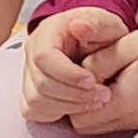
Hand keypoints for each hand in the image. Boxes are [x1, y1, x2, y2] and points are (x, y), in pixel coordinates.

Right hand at [20, 7, 128, 124]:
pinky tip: (79, 107)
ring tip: (96, 101)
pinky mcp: (31, 93)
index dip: (67, 74)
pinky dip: (57, 113)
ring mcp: (29, 74)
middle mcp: (32, 53)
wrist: (97, 46)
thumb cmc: (101, 35)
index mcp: (47, 32)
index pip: (44, 57)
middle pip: (41, 83)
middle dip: (74, 94)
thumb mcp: (108, 24)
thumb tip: (79, 26)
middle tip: (102, 95)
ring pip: (37, 100)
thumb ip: (98, 24)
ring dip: (69, 106)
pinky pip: (34, 110)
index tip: (92, 80)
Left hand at [67, 15, 137, 137]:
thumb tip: (77, 77)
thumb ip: (96, 63)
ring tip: (108, 77)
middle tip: (92, 75)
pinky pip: (117, 121)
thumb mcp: (126, 46)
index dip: (72, 97)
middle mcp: (132, 120)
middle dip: (80, 104)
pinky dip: (111, 106)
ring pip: (101, 126)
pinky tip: (121, 82)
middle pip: (86, 127)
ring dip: (96, 106)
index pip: (77, 118)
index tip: (82, 73)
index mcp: (125, 103)